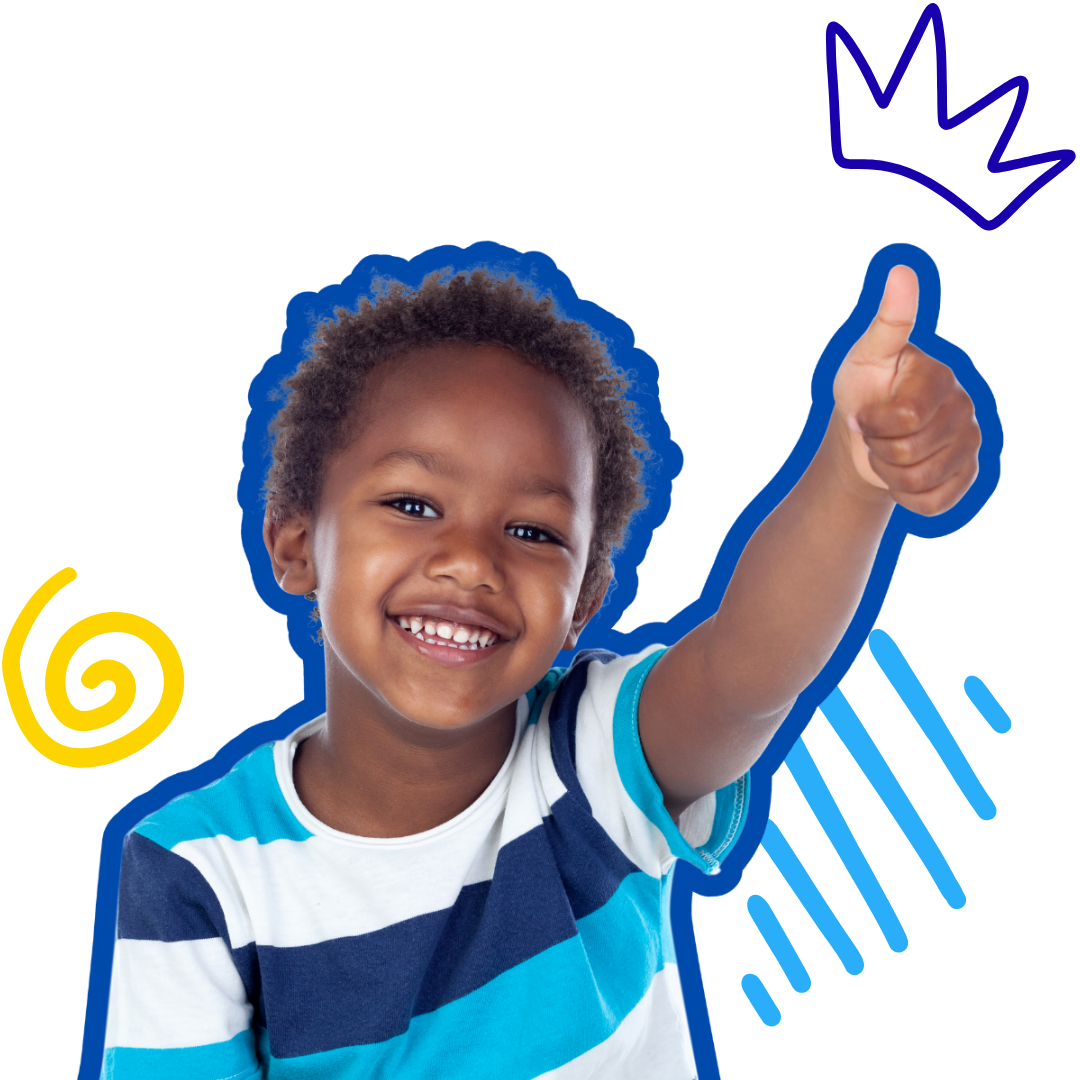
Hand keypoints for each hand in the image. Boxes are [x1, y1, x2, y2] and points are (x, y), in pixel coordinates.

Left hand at [832, 265, 980, 515]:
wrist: (864, 437)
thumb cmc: (863, 389)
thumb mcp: (867, 354)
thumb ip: (889, 320)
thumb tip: (901, 271)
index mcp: (938, 376)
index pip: (904, 417)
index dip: (873, 423)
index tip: (862, 413)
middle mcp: (962, 407)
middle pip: (910, 451)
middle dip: (878, 448)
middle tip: (874, 435)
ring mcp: (969, 442)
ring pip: (921, 480)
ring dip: (889, 474)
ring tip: (886, 454)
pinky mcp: (966, 475)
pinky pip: (935, 502)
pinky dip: (907, 497)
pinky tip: (902, 477)